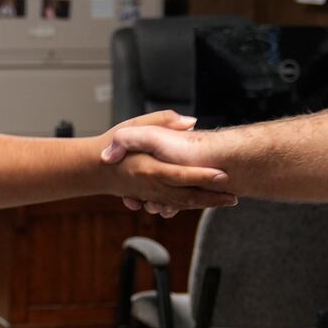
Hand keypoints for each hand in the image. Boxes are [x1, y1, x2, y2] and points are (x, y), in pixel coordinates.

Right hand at [94, 112, 234, 215]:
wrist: (93, 168)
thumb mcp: (132, 127)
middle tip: (234, 196)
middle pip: (187, 196)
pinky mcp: (150, 200)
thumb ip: (162, 122)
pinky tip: (205, 202)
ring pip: (182, 204)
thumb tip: (190, 121)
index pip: (181, 174)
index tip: (223, 174)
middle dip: (212, 197)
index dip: (203, 176)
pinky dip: (190, 205)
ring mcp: (150, 196)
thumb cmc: (112, 145)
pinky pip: (173, 206)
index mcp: (148, 168)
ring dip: (205, 203)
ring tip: (226, 200)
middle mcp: (150, 186)